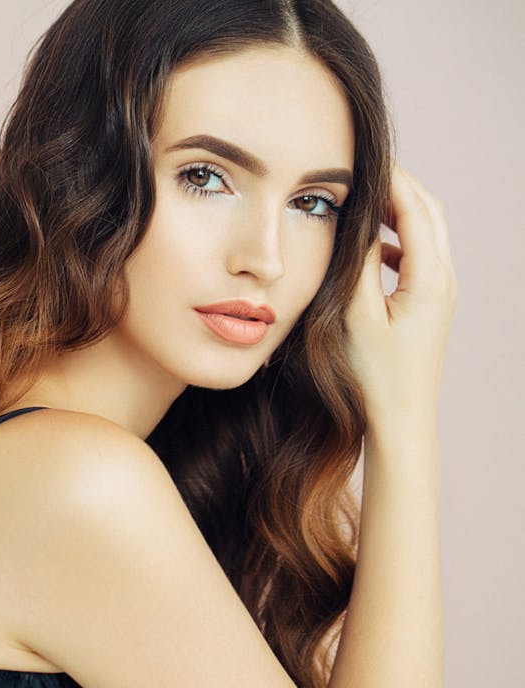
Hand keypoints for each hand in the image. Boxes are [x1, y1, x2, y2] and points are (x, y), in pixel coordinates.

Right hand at [343, 162, 457, 426]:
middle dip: (396, 186)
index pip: (414, 207)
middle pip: (428, 212)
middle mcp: (444, 279)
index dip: (388, 178)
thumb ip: (356, 263)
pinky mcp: (429, 305)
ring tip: (360, 201)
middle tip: (361, 171)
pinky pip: (417, 256)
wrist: (398, 419)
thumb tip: (353, 220)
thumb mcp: (355, 314)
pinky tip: (367, 247)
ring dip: (396, 211)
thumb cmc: (373, 375)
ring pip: (425, 232)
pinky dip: (395, 239)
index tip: (359, 157)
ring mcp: (440, 292)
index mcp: (430, 277)